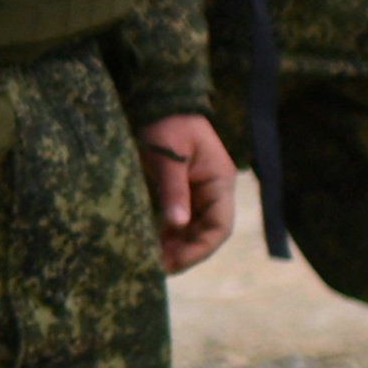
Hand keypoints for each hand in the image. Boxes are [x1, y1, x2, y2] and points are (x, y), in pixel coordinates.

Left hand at [140, 113, 236, 272]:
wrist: (158, 101)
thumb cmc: (166, 124)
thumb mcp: (168, 157)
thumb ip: (173, 191)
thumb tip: (177, 225)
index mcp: (219, 182)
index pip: (219, 227)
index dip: (199, 249)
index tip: (174, 263)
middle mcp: (213, 190)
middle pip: (206, 232)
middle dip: (184, 252)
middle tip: (156, 267)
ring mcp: (198, 190)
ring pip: (191, 228)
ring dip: (174, 245)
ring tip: (149, 259)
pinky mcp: (180, 189)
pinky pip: (178, 218)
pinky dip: (166, 232)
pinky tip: (148, 242)